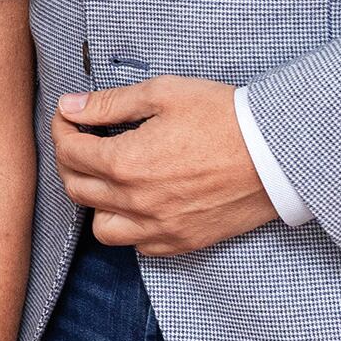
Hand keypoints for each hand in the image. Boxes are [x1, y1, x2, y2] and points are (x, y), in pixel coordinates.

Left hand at [53, 76, 276, 257]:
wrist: (277, 153)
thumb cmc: (223, 116)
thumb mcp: (163, 94)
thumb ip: (109, 104)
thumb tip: (70, 107)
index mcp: (126, 163)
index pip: (69, 151)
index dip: (63, 128)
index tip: (70, 116)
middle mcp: (136, 202)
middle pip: (77, 189)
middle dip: (71, 161)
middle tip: (85, 141)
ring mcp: (159, 227)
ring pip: (101, 228)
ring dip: (96, 202)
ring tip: (109, 177)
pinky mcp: (182, 241)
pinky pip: (138, 246)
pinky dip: (129, 227)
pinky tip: (139, 202)